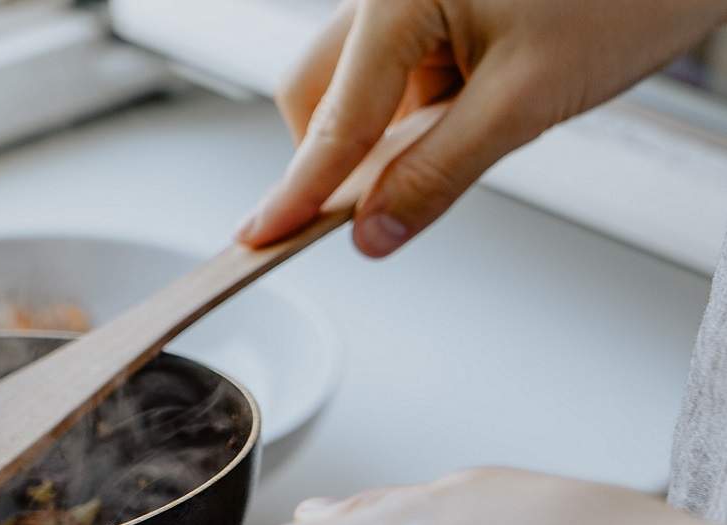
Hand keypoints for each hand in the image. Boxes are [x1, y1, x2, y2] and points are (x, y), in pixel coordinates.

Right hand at [240, 0, 726, 256]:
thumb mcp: (529, 100)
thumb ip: (439, 172)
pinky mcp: (437, 0)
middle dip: (336, 153)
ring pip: (358, 79)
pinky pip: (399, 65)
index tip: (260, 236)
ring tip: (473, 130)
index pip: (333, 118)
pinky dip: (421, 104)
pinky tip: (477, 107)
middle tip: (367, 208)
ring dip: (389, 129)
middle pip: (318, 87)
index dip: (298, 190)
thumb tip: (375, 230)